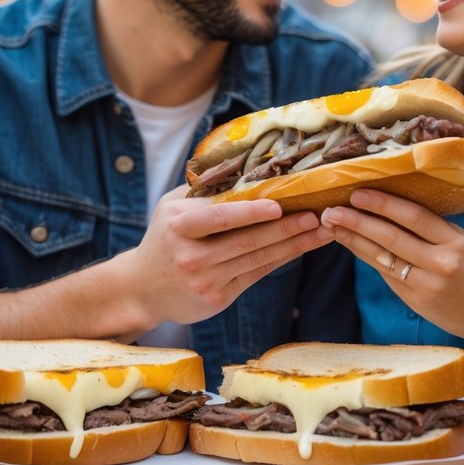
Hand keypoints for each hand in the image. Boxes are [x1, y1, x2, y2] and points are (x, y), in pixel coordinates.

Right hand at [117, 185, 332, 328]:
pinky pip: (256, 274)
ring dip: (294, 244)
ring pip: (257, 258)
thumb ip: (203, 192)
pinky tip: (302, 247)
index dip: (251, 212)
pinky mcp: (217, 298)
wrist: (141, 288)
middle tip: (317, 214)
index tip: (280, 205)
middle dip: (286, 228)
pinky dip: (281, 259)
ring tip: (322, 230)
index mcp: (180, 224)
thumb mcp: (171, 208)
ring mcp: (205, 279)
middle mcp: (191, 254)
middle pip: (247, 239)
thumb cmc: (164, 237)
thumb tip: (244, 166)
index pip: (221, 217)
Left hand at [320, 189, 463, 340]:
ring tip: (332, 226)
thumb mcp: (460, 242)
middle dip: (358, 221)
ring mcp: (428, 283)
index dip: (383, 203)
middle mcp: (442, 261)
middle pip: (392, 237)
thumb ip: (430, 228)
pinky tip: (350, 244)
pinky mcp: (416, 300)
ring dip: (354, 240)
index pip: (414, 216)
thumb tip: (387, 206)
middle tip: (332, 210)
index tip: (358, 194)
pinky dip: (366, 257)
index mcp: (455, 240)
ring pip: (383, 258)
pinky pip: (386, 274)